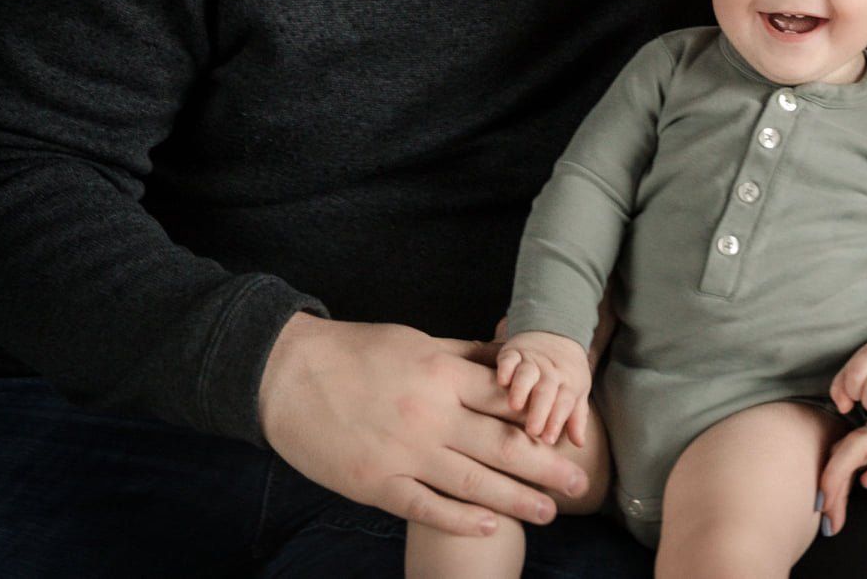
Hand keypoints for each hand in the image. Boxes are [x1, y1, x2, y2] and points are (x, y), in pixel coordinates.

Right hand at [258, 314, 590, 538]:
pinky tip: (489, 525)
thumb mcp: (416, 341)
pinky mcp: (375, 482)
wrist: (286, 374)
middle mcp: (430, 414)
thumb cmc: (354, 352)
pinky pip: (425, 505)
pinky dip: (459, 518)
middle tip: (580, 481)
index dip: (543, 418)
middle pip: (500, 444)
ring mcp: (403, 452)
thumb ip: (464, 355)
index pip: (506, 400)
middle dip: (545, 464)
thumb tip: (509, 358)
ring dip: (515, 498)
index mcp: (442, 374)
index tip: (572, 432)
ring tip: (550, 511)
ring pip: (471, 481)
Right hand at [496, 331, 591, 447]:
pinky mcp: (513, 352)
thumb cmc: (566, 373)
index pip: (564, 402)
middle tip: (532, 430)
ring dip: (521, 388)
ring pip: (527, 374)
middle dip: (540, 410)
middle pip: (546, 390)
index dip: (557, 420)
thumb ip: (577, 417)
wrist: (556, 332)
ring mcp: (531, 360)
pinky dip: (505, 367)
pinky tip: (501, 380)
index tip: (549, 439)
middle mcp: (550, 371)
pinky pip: (509, 358)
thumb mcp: (578, 392)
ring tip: (515, 405)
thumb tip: (579, 443)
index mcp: (568, 382)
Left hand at [817, 403, 866, 535]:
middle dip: (829, 479)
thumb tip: (862, 479)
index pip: (854, 451)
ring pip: (864, 435)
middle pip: (851, 444)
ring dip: (839, 470)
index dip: (834, 479)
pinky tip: (861, 474)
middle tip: (824, 515)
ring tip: (832, 504)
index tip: (827, 515)